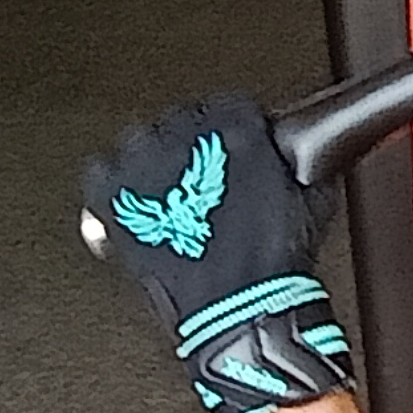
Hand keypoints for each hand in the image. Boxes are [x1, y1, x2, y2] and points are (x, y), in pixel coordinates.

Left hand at [78, 92, 356, 412]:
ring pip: (140, 140)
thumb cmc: (272, 261)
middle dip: (195, 146)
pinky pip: (100, 172)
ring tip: (170, 189)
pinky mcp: (114, 199)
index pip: (231, 104)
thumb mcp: (312, 199)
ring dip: (155, 160)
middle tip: (206, 177)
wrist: (237, 308)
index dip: (236, 129)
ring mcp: (145, 167)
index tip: (235, 147)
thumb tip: (301, 153)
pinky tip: (132, 200)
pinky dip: (112, 183)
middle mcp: (185, 139)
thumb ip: (303, 162)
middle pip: (183, 119)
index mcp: (236, 128)